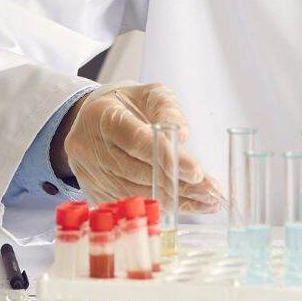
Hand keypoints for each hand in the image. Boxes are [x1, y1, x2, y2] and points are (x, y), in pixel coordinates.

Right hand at [57, 83, 221, 211]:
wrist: (90, 119)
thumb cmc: (127, 104)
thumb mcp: (148, 93)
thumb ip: (166, 108)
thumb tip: (181, 136)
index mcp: (103, 117)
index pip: (136, 141)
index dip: (167, 158)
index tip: (197, 171)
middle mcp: (91, 149)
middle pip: (138, 172)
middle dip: (178, 184)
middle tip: (211, 191)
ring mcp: (91, 174)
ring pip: (136, 193)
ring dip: (175, 200)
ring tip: (207, 201)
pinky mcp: (96, 193)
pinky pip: (132, 204)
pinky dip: (162, 206)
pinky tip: (187, 205)